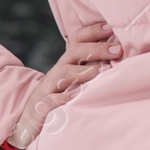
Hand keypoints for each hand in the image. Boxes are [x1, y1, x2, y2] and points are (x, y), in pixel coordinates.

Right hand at [6, 21, 121, 149]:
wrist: (28, 120)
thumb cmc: (60, 98)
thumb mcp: (74, 81)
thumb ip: (93, 68)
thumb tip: (121, 56)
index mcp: (67, 63)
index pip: (78, 40)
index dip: (93, 31)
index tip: (111, 29)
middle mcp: (58, 71)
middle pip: (75, 52)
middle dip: (97, 49)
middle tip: (118, 51)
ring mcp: (49, 88)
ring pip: (64, 73)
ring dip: (83, 71)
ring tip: (100, 72)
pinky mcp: (42, 107)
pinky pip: (51, 100)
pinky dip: (63, 98)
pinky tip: (76, 97)